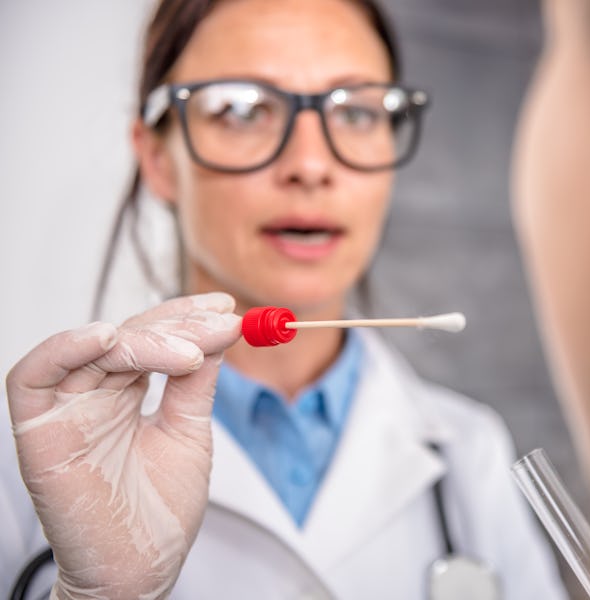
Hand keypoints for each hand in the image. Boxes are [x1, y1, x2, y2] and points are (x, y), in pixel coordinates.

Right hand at [6, 293, 241, 599]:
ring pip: (94, 348)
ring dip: (144, 339)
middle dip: (178, 326)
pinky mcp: (38, 430)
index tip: (227, 308)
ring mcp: (66, 409)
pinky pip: (33, 375)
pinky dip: (66, 348)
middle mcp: (93, 394)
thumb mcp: (189, 430)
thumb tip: (218, 330)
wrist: (141, 569)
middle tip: (221, 324)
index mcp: (125, 393)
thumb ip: (195, 382)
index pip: (151, 337)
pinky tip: (109, 339)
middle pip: (129, 336)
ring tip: (189, 350)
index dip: (185, 316)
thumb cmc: (160, 510)